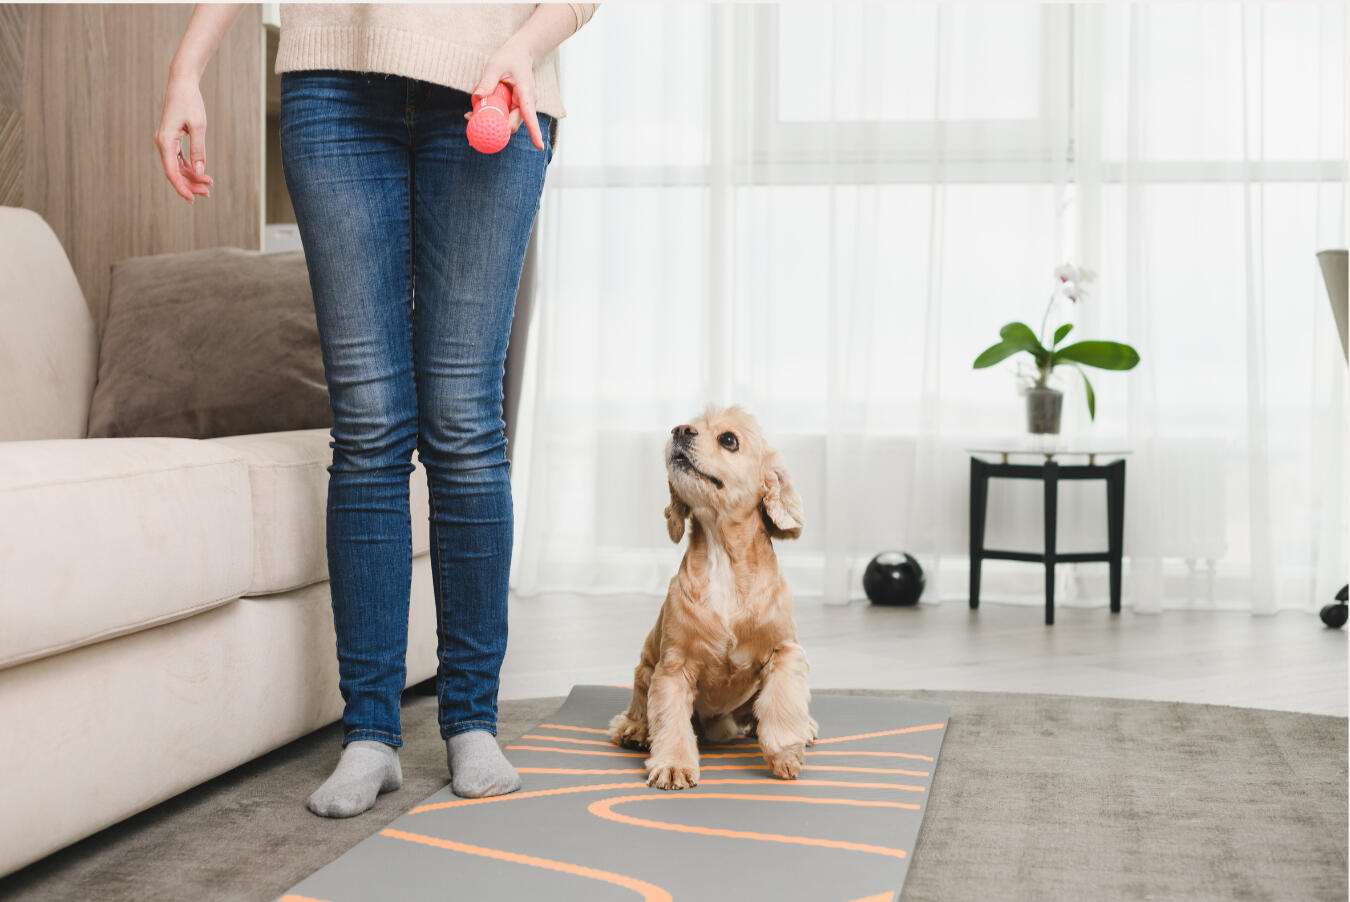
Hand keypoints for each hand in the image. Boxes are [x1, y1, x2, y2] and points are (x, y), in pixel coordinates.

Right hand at [154, 74, 213, 202]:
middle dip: (190, 184)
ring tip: (208, 184)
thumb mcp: (198, 126)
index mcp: (165, 141)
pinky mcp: (171, 139)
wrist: (181, 84)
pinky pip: (178, 158)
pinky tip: (200, 173)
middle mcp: (162, 143)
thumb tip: (199, 171)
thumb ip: (199, 149)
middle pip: (174, 171)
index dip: (181, 187)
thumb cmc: (190, 102)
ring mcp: (166, 141)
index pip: (171, 172)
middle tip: (208, 192)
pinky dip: (189, 167)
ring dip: (191, 176)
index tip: (192, 199)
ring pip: (177, 166)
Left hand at [467, 38, 545, 150]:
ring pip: (506, 122)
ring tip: (470, 114)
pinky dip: (491, 115)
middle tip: (473, 124)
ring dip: (491, 121)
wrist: (521, 53)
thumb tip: (477, 98)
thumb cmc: (510, 57)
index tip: (540, 147)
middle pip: (512, 124)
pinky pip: (502, 115)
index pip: (531, 116)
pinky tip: (476, 109)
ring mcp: (521, 106)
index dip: (535, 133)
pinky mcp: (514, 107)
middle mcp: (526, 104)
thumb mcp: (495, 65)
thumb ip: (487, 82)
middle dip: (495, 129)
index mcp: (526, 94)